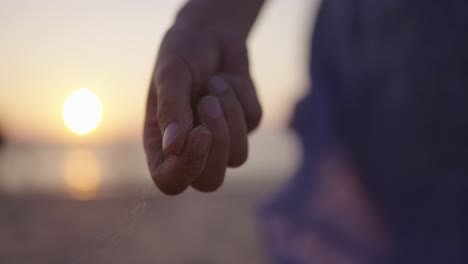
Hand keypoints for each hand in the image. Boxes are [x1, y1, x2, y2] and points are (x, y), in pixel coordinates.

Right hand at [143, 23, 261, 194]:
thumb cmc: (181, 54)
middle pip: (210, 182)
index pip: (170, 182)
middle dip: (217, 145)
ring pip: (238, 157)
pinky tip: (226, 78)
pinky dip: (241, 94)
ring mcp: (222, 140)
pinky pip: (252, 120)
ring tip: (214, 83)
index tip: (199, 132)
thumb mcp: (170, 75)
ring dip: (230, 114)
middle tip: (208, 103)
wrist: (210, 33)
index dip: (186, 168)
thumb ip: (170, 109)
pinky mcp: (246, 125)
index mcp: (162, 145)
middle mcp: (191, 149)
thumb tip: (173, 148)